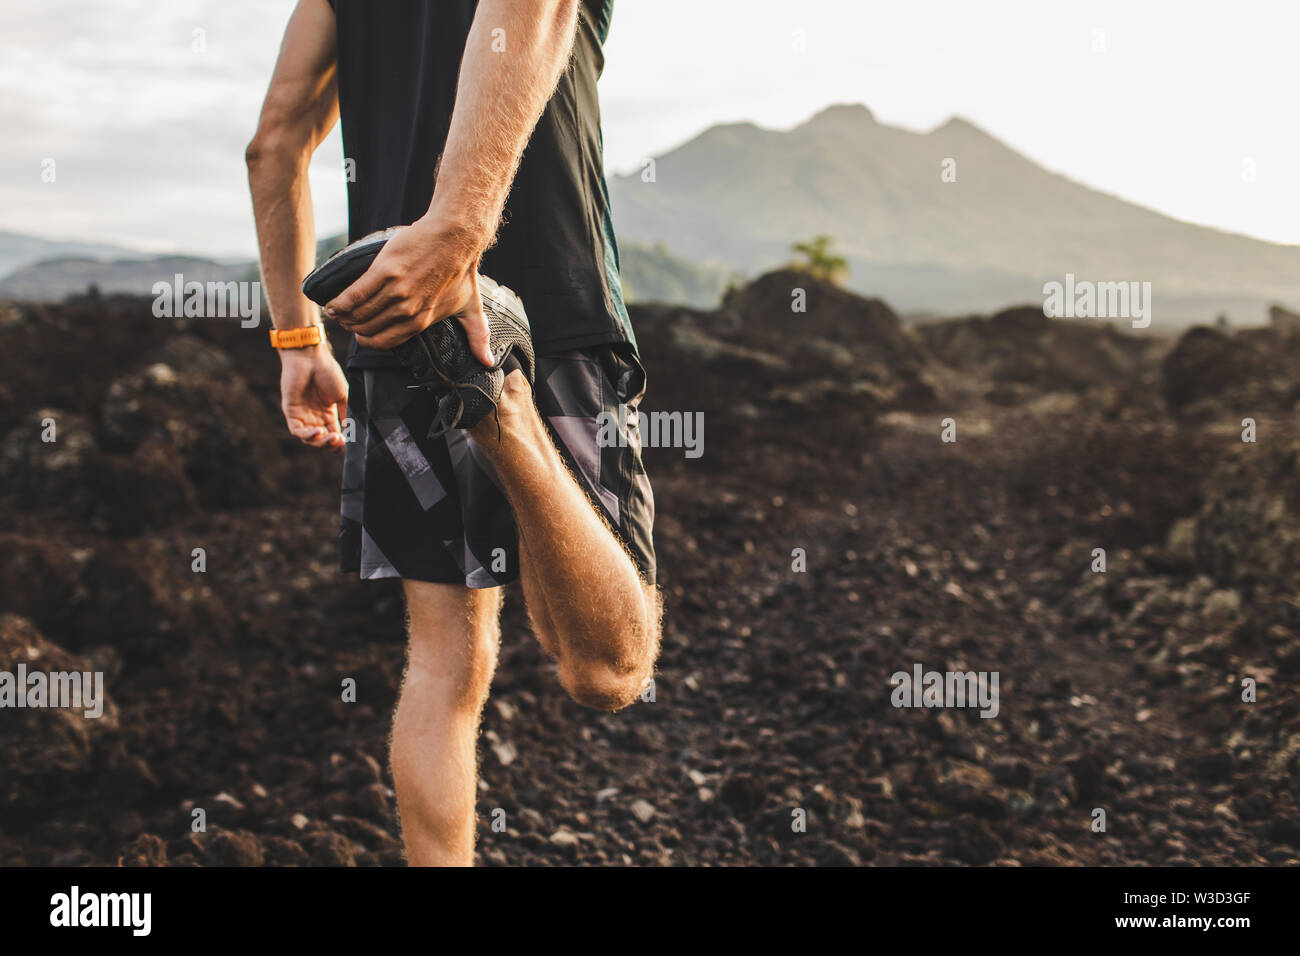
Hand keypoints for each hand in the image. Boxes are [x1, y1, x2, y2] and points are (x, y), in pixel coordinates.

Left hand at [279, 345, 348, 450]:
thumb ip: (346, 413)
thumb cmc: (327, 372)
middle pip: (321, 440)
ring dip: (320, 442)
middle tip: (340, 442)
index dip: (340, 442)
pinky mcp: (291, 412)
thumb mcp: (343, 395)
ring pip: (309, 439)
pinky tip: (318, 432)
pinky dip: (308, 435)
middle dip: (331, 444)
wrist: (310, 358)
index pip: (333, 434)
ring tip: (332, 438)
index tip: (348, 444)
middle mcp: (314, 417)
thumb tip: (350, 430)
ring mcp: (302, 415)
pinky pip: (297, 430)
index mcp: (327, 413)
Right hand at [321, 219, 493, 365]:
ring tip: (335, 313)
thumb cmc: (462, 271)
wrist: (455, 237)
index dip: (370, 341)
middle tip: (345, 322)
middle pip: (369, 328)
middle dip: (353, 328)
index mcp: (422, 320)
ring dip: (343, 316)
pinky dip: (340, 301)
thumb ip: (478, 336)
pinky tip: (331, 304)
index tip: (361, 336)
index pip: (386, 341)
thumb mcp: (471, 308)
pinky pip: (355, 293)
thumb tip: (488, 362)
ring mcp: (395, 291)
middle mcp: (407, 310)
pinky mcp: (384, 271)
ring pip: (359, 312)